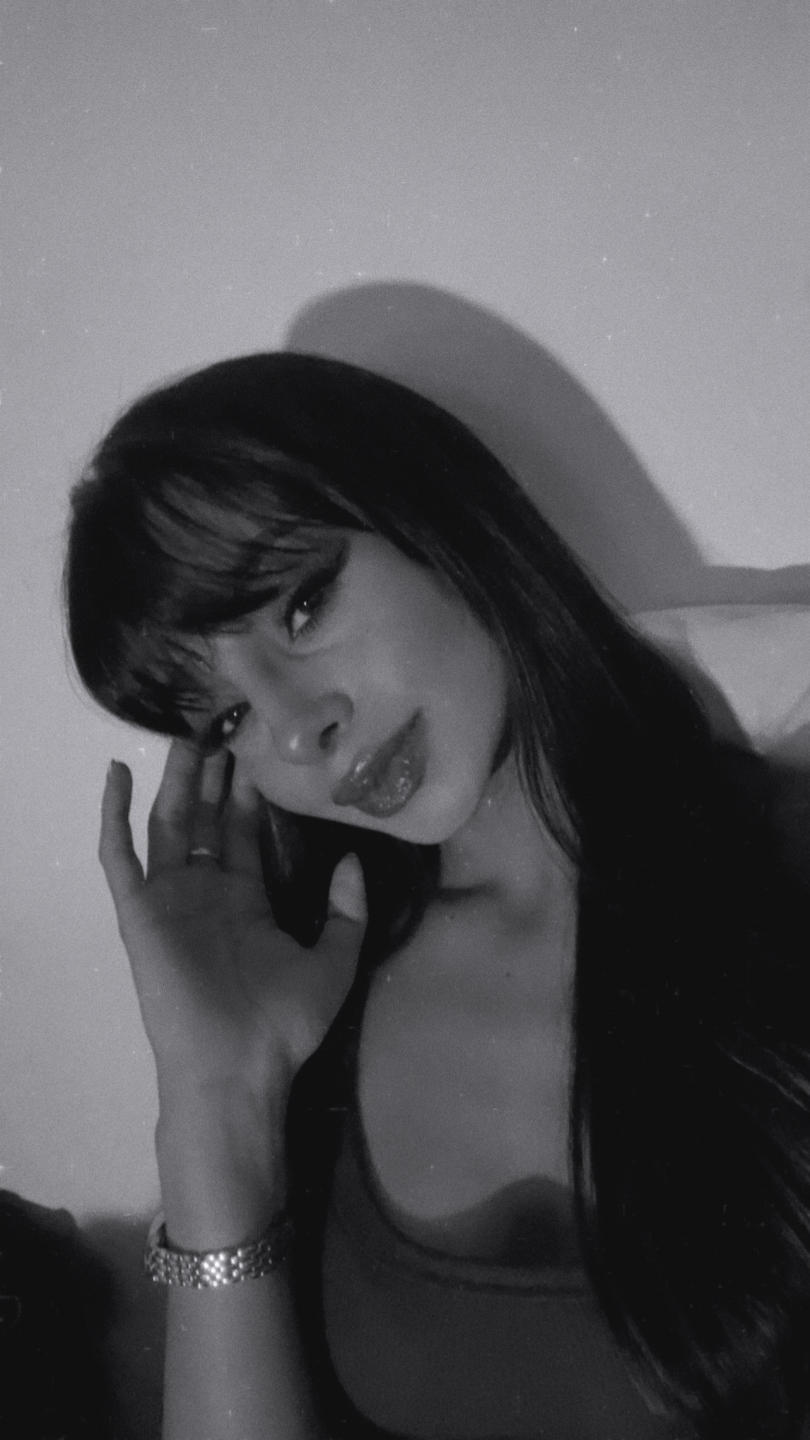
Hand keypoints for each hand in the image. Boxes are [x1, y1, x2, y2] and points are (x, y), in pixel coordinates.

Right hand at [99, 742, 366, 1102]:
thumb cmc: (284, 1023)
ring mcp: (169, 900)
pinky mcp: (138, 912)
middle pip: (206, 820)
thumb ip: (348, 909)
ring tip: (183, 736)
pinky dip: (113, 813)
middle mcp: (206, 892)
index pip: (244, 832)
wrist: (238, 1067)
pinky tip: (118, 772)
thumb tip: (352, 857)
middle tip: (219, 727)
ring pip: (167, 824)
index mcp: (246, 901)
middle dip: (211, 776)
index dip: (249, 792)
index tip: (257, 749)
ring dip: (174, 782)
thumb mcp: (335, 959)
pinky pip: (119, 855)